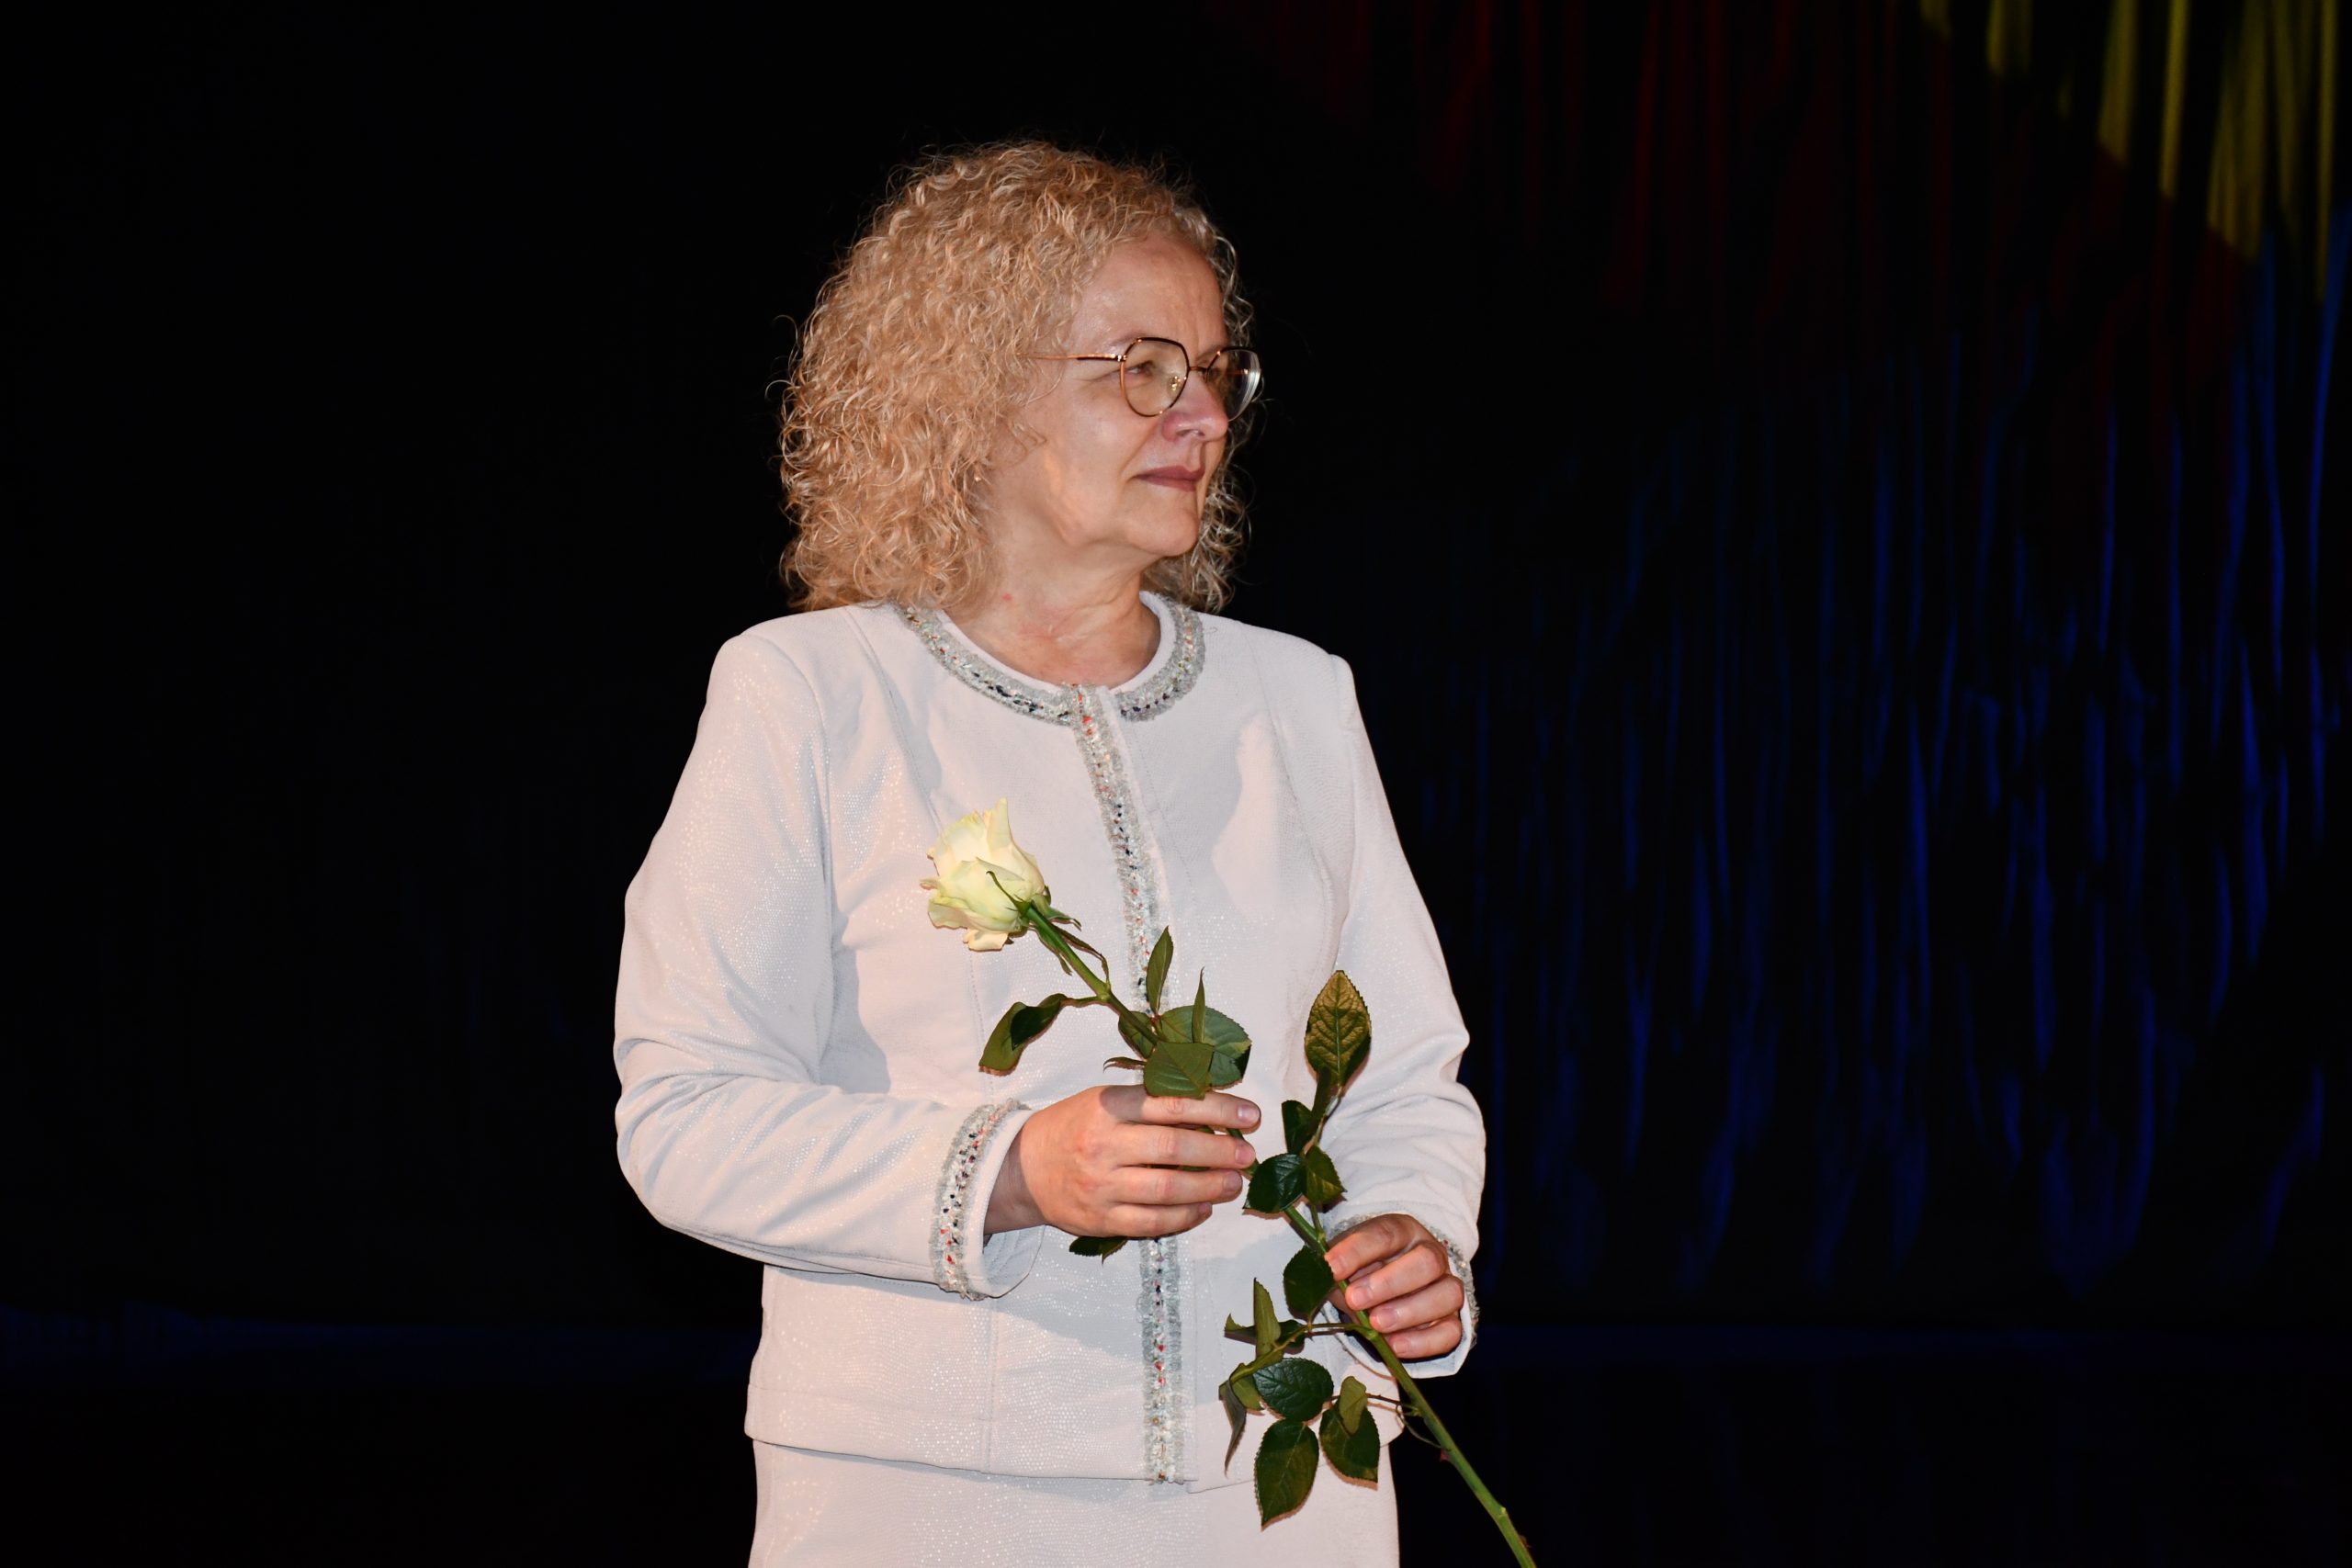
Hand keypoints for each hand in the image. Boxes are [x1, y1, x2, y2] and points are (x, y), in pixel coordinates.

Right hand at [985, 1086, 1259, 1239]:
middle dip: (1219, 1152)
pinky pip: (1152, 1222)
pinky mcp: (1100, 1220)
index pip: (1172, 1104)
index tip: (1250, 1115)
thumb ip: (1151, 1103)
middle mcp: (1103, 1145)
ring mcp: (1101, 1186)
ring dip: (1209, 1187)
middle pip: (1174, 1149)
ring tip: (1234, 1183)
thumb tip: (1214, 1113)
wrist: (1021, 1168)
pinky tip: (1205, 1207)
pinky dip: (1185, 1217)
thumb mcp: (1104, 1101)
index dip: (1217, 1109)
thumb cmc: (1073, 1127)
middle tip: (1247, 1154)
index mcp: (1107, 1107)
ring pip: (1167, 1190)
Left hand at [1323, 1213, 1464, 1360]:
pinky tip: (1395, 1346)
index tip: (1331, 1268)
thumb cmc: (1360, 1273)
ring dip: (1410, 1311)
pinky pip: (1451, 1332)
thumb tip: (1325, 1279)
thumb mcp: (1344, 1266)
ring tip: (1376, 1325)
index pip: (1385, 1233)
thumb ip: (1336, 1272)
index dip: (1357, 1250)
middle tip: (1355, 1299)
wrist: (1380, 1295)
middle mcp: (1432, 1255)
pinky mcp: (1451, 1321)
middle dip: (1389, 1282)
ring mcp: (1447, 1287)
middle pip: (1427, 1261)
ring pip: (1448, 1294)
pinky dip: (1423, 1342)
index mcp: (1403, 1231)